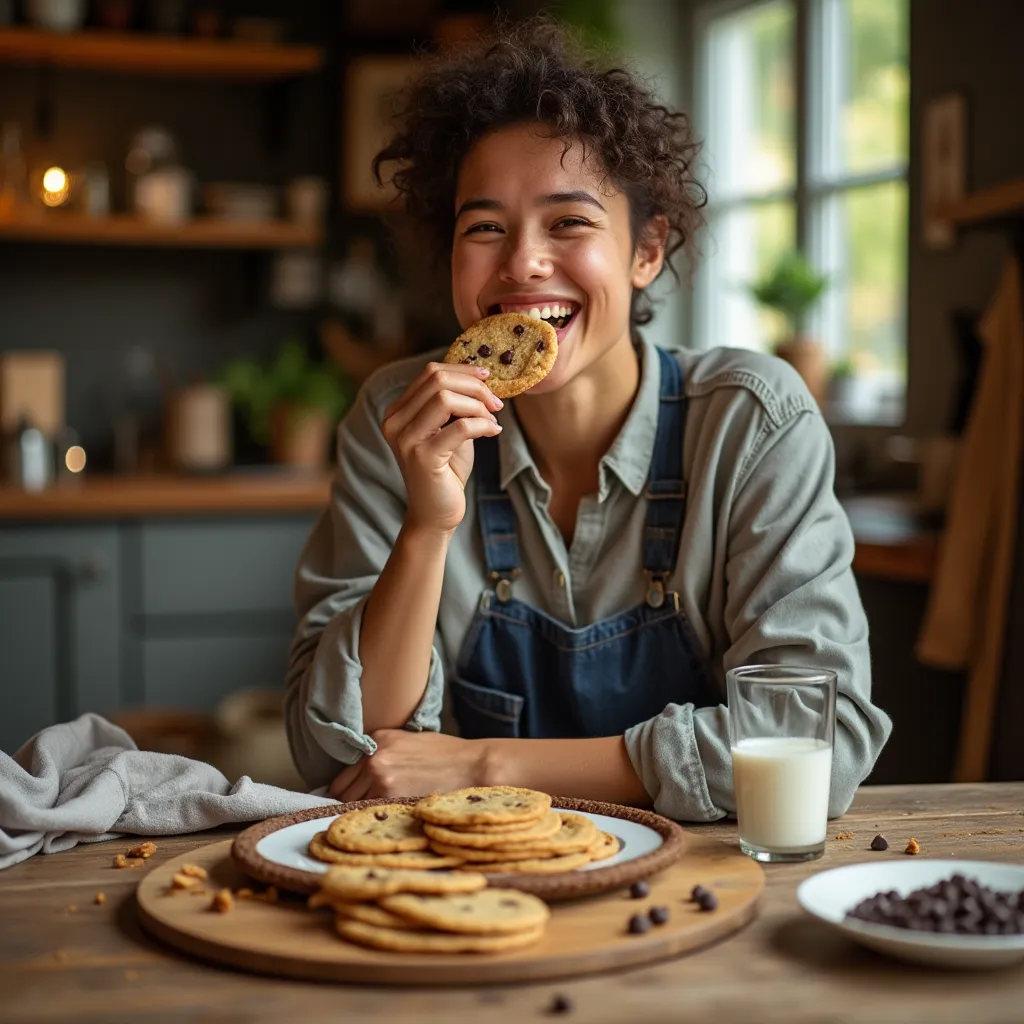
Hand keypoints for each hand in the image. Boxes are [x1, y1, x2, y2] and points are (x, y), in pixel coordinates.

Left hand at [329, 730, 489, 801]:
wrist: (470, 765)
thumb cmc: (445, 754)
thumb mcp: (408, 741)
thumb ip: (383, 753)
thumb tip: (362, 775)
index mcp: (378, 740)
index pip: (345, 772)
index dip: (347, 787)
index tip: (351, 796)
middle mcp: (374, 758)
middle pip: (342, 790)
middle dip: (350, 800)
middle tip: (362, 810)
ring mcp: (381, 778)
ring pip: (352, 804)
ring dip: (360, 811)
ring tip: (373, 816)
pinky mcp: (391, 797)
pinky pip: (369, 812)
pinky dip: (373, 817)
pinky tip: (383, 820)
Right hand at [381, 362, 502, 535]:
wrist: (436, 514)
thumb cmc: (446, 471)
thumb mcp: (448, 429)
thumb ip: (454, 404)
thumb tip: (479, 377)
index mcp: (398, 411)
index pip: (430, 372)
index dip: (463, 371)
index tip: (488, 379)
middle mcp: (395, 422)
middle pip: (438, 380)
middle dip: (474, 387)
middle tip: (496, 403)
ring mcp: (406, 440)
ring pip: (446, 398)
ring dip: (478, 406)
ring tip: (493, 420)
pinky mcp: (422, 458)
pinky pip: (460, 427)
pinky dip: (483, 425)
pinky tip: (493, 432)